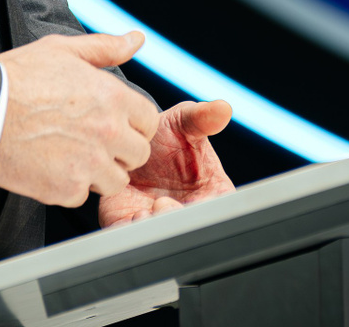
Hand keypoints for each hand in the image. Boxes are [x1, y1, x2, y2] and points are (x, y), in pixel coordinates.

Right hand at [0, 32, 160, 206]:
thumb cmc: (16, 78)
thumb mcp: (62, 50)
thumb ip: (105, 47)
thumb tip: (136, 39)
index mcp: (112, 97)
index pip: (149, 122)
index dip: (132, 124)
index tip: (113, 124)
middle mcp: (108, 131)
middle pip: (139, 155)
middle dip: (120, 151)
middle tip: (92, 142)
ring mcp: (89, 163)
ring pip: (116, 181)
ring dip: (98, 172)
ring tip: (71, 156)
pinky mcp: (67, 189)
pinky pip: (83, 196)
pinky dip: (69, 186)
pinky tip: (50, 166)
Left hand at [97, 100, 235, 226]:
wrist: (127, 141)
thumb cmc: (165, 135)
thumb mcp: (184, 122)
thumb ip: (202, 117)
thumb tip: (222, 108)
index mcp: (212, 194)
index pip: (218, 211)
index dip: (207, 211)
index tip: (195, 201)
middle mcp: (188, 213)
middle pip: (191, 231)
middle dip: (177, 221)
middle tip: (163, 203)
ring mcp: (159, 223)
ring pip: (163, 239)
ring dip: (155, 228)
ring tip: (144, 211)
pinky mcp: (131, 227)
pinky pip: (134, 240)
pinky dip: (134, 232)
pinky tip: (133, 214)